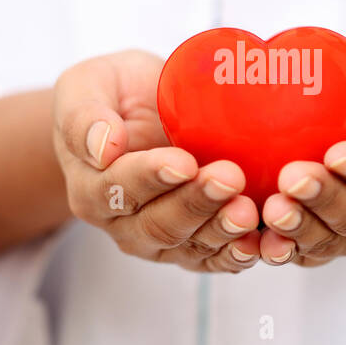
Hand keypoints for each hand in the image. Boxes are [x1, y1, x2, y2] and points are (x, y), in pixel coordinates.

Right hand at [52, 50, 260, 271]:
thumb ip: (84, 116)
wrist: (136, 114)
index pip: (119, 189)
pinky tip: (261, 243)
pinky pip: (214, 259)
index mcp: (92, 186)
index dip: (151, 178)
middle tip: (229, 178)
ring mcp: (159, 240)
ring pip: (190, 246)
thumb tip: (102, 146)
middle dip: (196, 203)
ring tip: (249, 211)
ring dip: (222, 230)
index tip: (183, 162)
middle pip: (159, 224)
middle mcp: (122, 223)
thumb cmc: (111, 93)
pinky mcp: (193, 246)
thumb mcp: (87, 86)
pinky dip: (238, 254)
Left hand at [258, 55, 345, 266]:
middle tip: (294, 178)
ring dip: (299, 227)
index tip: (338, 154)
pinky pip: (296, 253)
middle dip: (325, 199)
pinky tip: (259, 242)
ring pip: (326, 240)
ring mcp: (345, 233)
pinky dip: (277, 251)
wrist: (341, 111)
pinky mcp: (310, 243)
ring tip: (274, 208)